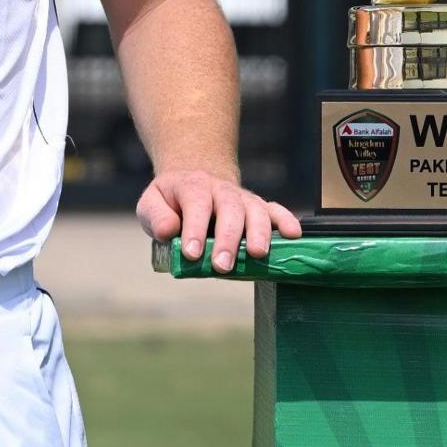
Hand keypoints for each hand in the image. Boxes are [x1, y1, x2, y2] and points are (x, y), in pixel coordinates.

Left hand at [136, 168, 301, 272]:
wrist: (195, 181)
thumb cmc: (172, 201)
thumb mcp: (152, 203)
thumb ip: (156, 216)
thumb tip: (169, 231)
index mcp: (193, 186)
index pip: (196, 202)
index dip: (195, 227)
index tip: (192, 254)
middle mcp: (221, 190)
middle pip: (229, 209)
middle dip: (227, 238)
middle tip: (222, 266)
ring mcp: (243, 198)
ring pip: (255, 210)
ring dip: (258, 232)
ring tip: (257, 254)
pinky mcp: (258, 208)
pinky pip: (275, 210)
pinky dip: (286, 220)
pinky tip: (294, 235)